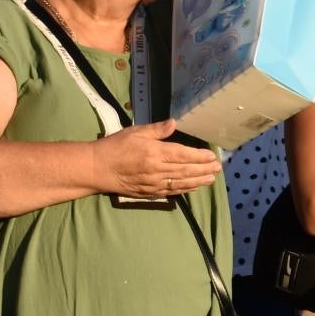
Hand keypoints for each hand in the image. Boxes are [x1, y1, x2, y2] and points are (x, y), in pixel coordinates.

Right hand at [91, 121, 222, 199]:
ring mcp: (153, 183)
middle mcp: (156, 170)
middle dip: (204, 169)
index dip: (199, 156)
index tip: (212, 156)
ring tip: (211, 179)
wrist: (96, 168)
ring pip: (181, 183)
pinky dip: (185, 190)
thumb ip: (156, 130)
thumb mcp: (135, 132)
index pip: (183, 154)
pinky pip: (171, 192)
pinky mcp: (148, 193)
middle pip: (186, 170)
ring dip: (198, 181)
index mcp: (154, 152)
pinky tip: (194, 187)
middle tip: (218, 168)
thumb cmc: (115, 147)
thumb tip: (174, 122)